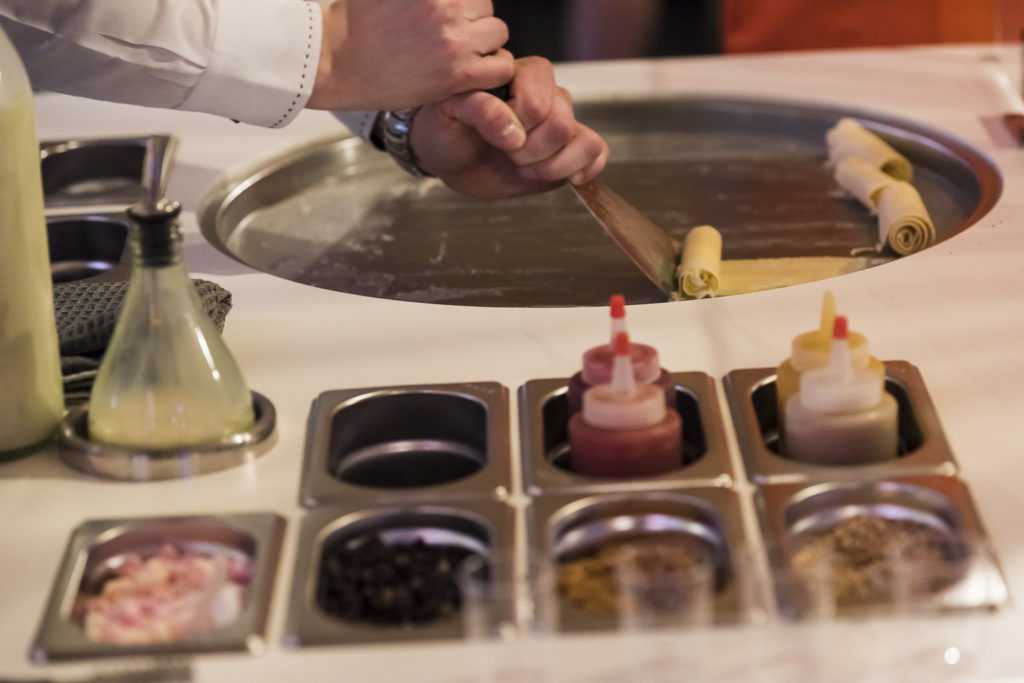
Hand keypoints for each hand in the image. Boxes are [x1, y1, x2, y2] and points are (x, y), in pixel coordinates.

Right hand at [308, 0, 514, 110]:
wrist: (337, 61)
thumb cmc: (357, 21)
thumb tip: (437, 0)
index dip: (463, 1)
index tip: (452, 12)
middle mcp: (445, 6)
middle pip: (485, 5)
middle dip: (472, 17)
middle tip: (450, 32)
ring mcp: (453, 40)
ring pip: (498, 32)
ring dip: (484, 41)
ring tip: (460, 50)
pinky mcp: (456, 74)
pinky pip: (501, 67)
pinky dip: (493, 68)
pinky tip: (473, 70)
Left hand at [410, 56, 608, 197]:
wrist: (450, 159)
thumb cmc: (447, 128)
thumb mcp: (448, 112)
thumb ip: (479, 109)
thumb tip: (514, 132)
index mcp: (520, 74)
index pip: (538, 101)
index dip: (517, 126)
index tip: (492, 136)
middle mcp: (548, 94)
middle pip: (561, 125)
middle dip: (530, 152)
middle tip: (507, 155)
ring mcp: (562, 122)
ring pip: (584, 141)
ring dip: (551, 166)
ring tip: (524, 168)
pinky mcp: (571, 150)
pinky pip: (597, 153)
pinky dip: (584, 169)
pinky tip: (564, 178)